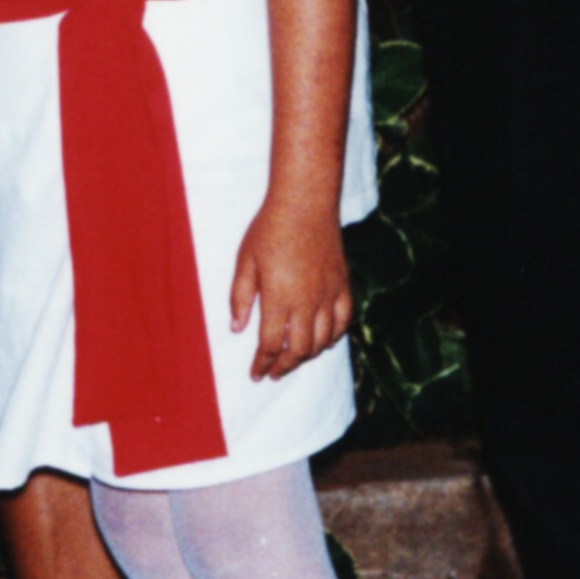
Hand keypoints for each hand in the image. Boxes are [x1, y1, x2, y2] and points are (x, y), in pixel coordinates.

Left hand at [231, 193, 353, 381]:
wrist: (305, 204)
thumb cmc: (269, 230)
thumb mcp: (244, 262)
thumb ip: (240, 298)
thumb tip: (236, 328)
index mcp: (278, 299)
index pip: (270, 345)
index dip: (262, 364)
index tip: (256, 374)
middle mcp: (307, 303)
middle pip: (298, 350)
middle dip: (284, 366)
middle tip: (274, 371)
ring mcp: (328, 295)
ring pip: (322, 341)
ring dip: (307, 355)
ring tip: (294, 358)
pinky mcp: (342, 285)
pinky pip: (343, 322)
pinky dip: (334, 337)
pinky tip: (324, 341)